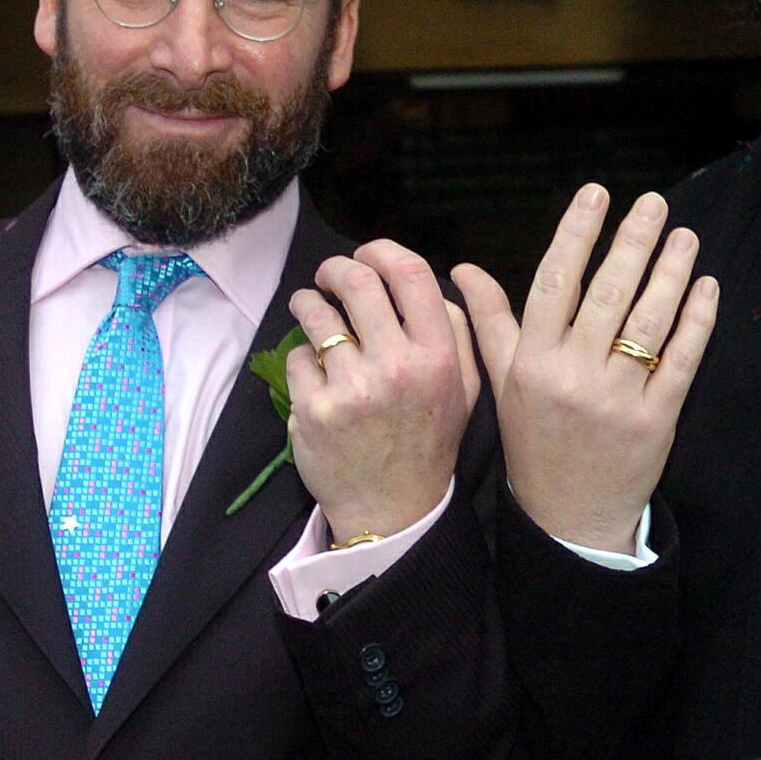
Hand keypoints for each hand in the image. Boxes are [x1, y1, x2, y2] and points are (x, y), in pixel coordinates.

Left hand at [286, 240, 479, 542]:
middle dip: (336, 268)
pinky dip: (301, 357)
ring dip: (308, 303)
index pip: (409, 274)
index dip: (381, 251)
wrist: (394, 509)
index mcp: (437, 356)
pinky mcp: (313, 411)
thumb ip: (456, 329)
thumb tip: (426, 280)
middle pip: (357, 282)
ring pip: (318, 316)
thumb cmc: (429, 439)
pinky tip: (313, 371)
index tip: (366, 253)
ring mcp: (351, 389)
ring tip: (309, 307)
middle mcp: (396, 368)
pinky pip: (296, 358)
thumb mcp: (464, 387)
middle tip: (329, 275)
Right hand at [454, 183, 717, 553]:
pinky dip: (697, 321)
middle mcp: (572, 375)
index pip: (553, 282)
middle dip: (633, 242)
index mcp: (532, 361)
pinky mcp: (655, 421)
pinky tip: (705, 287)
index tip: (596, 194)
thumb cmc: (532, 441)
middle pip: (607, 294)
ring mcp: (616, 399)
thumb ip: (489, 320)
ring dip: (671, 272)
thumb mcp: (502, 381)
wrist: (566, 520)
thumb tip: (464, 267)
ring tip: (684, 236)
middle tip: (654, 203)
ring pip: (649, 321)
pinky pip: (681, 361)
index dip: (576, 233)